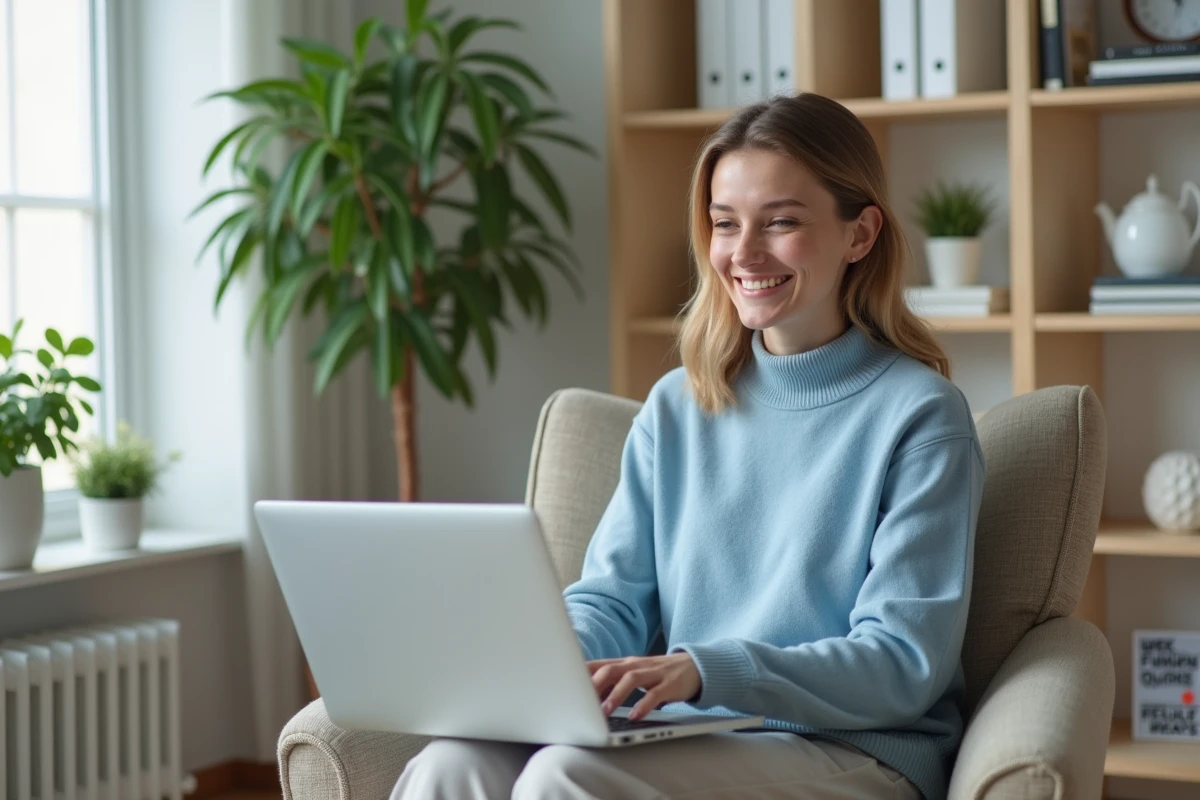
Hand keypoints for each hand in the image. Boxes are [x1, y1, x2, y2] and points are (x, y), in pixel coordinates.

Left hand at [587, 652, 701, 720]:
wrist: (694, 666)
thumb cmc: (657, 674)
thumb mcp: (633, 675)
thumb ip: (612, 683)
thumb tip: (585, 699)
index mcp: (624, 664)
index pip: (598, 665)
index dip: (581, 675)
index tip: (564, 687)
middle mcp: (636, 665)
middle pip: (611, 670)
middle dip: (595, 685)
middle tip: (581, 703)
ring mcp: (653, 673)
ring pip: (631, 679)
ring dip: (616, 695)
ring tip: (606, 711)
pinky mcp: (670, 684)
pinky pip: (656, 694)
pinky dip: (644, 705)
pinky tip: (636, 716)